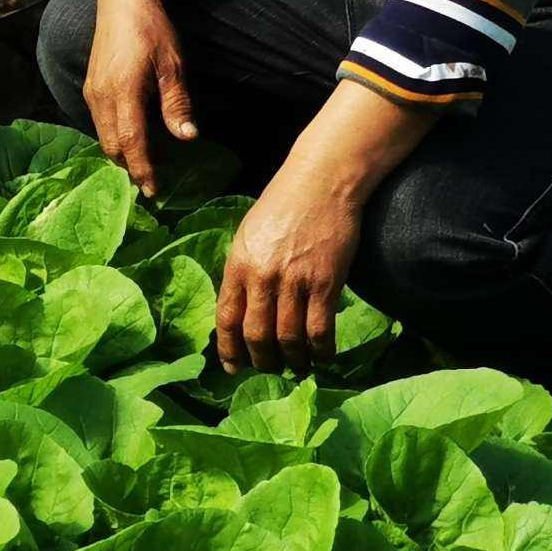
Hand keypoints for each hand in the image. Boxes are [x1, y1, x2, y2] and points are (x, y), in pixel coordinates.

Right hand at [82, 0, 198, 199]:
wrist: (122, 1)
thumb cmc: (152, 30)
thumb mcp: (172, 65)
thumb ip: (176, 103)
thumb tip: (187, 137)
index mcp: (123, 90)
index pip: (131, 142)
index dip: (142, 169)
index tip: (153, 191)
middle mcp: (101, 95)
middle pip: (113, 146)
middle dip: (130, 167)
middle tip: (153, 182)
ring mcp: (92, 91)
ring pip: (103, 136)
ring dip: (122, 153)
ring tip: (144, 164)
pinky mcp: (90, 87)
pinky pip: (100, 123)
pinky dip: (114, 137)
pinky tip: (132, 138)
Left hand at [215, 160, 363, 375]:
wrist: (321, 181)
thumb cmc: (284, 203)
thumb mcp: (250, 234)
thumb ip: (243, 270)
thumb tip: (241, 309)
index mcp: (238, 263)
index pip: (227, 318)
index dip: (229, 349)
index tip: (234, 368)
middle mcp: (262, 276)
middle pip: (257, 336)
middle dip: (262, 361)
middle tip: (270, 368)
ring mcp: (295, 281)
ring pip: (288, 339)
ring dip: (293, 361)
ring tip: (298, 367)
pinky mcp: (325, 283)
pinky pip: (320, 330)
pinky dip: (321, 351)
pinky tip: (323, 356)